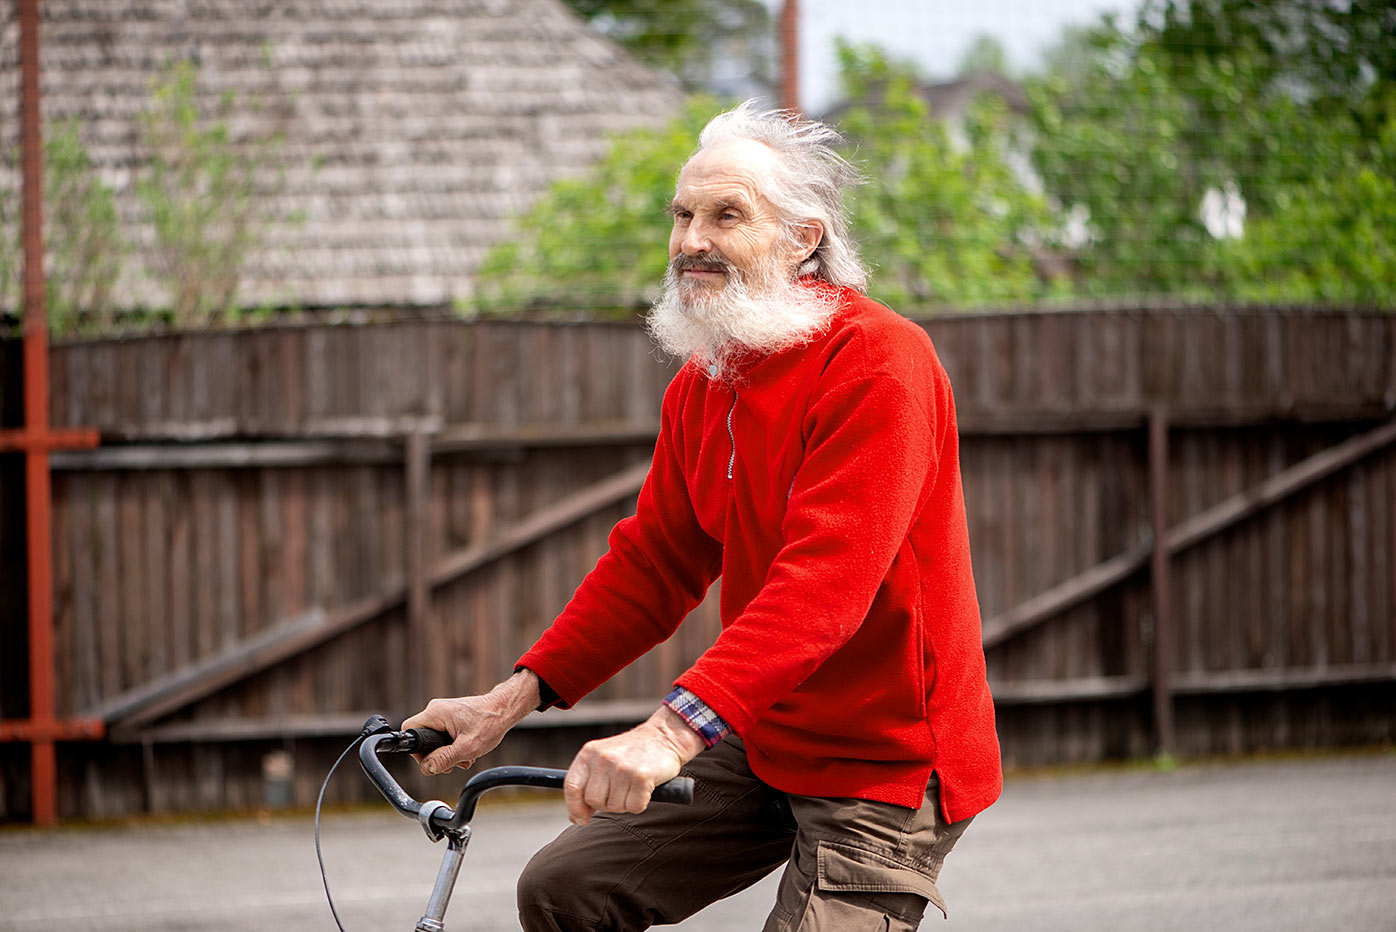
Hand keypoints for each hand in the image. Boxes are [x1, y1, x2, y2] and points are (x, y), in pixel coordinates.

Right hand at [403, 669, 540, 775]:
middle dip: (437, 755)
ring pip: (435, 740)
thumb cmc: (490, 723)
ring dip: (449, 753)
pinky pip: (444, 736)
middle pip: (423, 739)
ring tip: (466, 756)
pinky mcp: (451, 718)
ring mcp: (444, 713)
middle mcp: (437, 710)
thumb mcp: (467, 747)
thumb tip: (427, 768)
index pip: (410, 731)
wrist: (505, 709)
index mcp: (435, 713)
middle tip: (454, 761)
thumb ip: (445, 759)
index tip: (432, 760)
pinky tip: (468, 751)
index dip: (417, 751)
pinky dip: (454, 747)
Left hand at [564, 705, 704, 824]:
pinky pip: (634, 807)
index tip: (581, 818)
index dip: (575, 807)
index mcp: (589, 753)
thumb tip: (576, 817)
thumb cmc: (630, 753)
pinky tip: (644, 788)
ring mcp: (622, 767)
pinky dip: (640, 803)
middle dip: (606, 803)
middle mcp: (603, 759)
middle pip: (594, 801)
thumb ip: (588, 784)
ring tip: (632, 786)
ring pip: (615, 806)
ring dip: (625, 803)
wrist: (663, 737)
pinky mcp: (641, 776)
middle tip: (619, 792)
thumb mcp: (603, 759)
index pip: (572, 787)